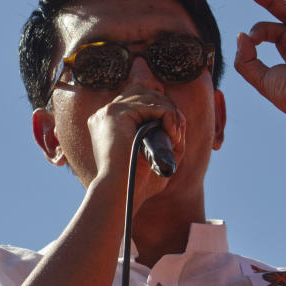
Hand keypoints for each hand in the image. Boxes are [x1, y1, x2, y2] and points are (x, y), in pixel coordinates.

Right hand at [87, 85, 185, 210]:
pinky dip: (168, 116)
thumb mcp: (156, 156)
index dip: (159, 109)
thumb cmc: (137, 183)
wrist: (122, 193)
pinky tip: (171, 133)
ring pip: (150, 96)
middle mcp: (105, 114)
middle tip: (176, 132)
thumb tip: (180, 118)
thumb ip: (166, 136)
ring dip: (170, 113)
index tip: (172, 131)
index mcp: (108, 124)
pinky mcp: (117, 113)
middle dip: (166, 107)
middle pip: (143, 91)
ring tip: (174, 136)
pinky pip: (153, 104)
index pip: (137, 99)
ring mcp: (109, 112)